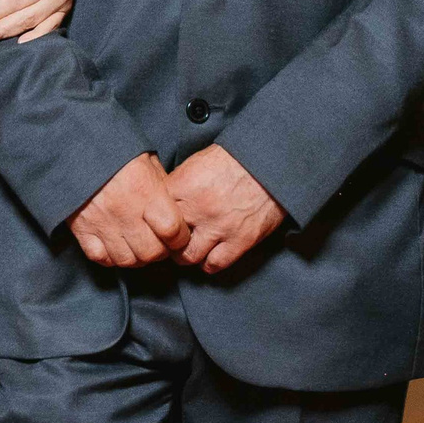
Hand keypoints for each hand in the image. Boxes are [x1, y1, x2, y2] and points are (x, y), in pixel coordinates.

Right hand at [67, 153, 188, 267]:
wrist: (76, 148)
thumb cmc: (117, 154)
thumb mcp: (148, 161)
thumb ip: (164, 188)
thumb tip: (178, 211)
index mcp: (144, 190)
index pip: (172, 230)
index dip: (180, 237)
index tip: (178, 234)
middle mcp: (124, 210)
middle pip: (151, 252)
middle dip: (160, 251)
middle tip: (158, 242)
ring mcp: (101, 223)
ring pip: (127, 260)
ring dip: (136, 257)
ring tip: (137, 245)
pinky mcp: (82, 229)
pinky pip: (101, 258)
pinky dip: (110, 257)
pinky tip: (116, 245)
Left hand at [166, 144, 285, 272]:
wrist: (271, 163)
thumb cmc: (235, 158)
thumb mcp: (198, 162)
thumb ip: (179, 184)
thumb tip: (164, 200)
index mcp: (184, 185)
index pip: (152, 213)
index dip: (154, 220)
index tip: (158, 223)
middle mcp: (198, 208)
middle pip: (167, 238)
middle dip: (167, 241)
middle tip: (172, 240)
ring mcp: (219, 226)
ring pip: (188, 256)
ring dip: (186, 255)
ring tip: (190, 249)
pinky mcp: (240, 240)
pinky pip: (214, 264)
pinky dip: (209, 263)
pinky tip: (210, 254)